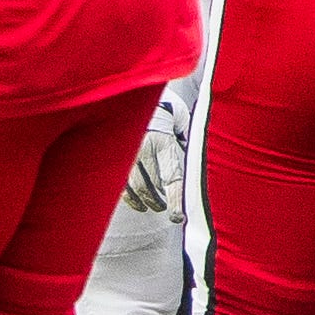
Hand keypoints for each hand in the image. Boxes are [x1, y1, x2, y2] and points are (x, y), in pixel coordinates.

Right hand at [122, 99, 185, 222]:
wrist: (139, 97)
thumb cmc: (168, 114)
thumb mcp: (183, 126)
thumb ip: (189, 147)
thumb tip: (201, 171)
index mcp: (164, 142)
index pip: (172, 179)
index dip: (176, 201)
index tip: (178, 218)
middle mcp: (143, 148)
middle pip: (151, 186)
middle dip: (160, 202)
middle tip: (167, 209)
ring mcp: (126, 153)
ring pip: (134, 187)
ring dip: (146, 201)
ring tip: (154, 206)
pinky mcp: (114, 156)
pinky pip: (120, 184)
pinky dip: (130, 197)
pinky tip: (138, 202)